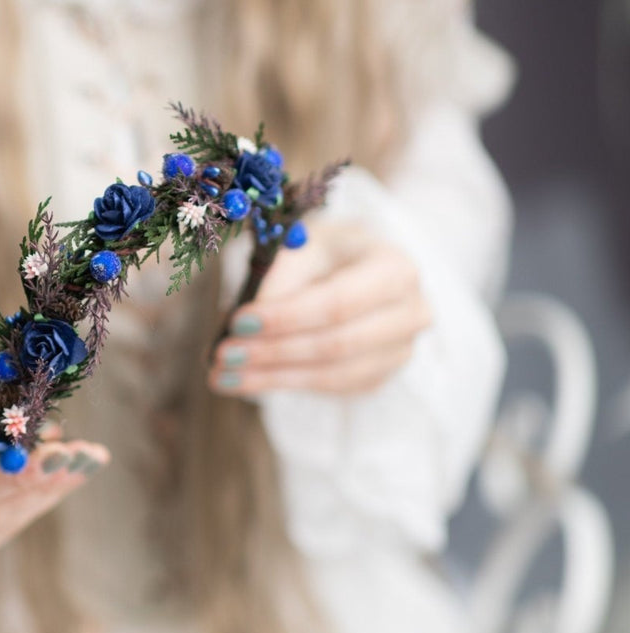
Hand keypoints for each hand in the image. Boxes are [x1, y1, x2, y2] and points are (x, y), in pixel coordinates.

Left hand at [208, 219, 432, 397]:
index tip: (238, 322)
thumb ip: (280, 277)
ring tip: (223, 375)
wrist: (356, 266)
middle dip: (273, 352)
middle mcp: (410, 314)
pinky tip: (245, 381)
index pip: (338, 302)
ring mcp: (399, 351)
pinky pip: (330, 390)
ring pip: (332, 375)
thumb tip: (247, 325)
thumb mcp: (304, 243)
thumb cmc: (327, 250)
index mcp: (396, 269)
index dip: (286, 317)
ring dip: (272, 378)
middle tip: (223, 355)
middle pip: (336, 344)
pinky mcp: (378, 376)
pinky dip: (283, 386)